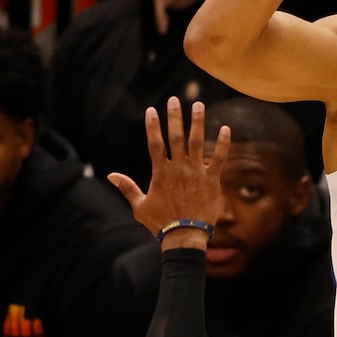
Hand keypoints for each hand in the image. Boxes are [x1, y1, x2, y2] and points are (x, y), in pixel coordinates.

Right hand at [106, 97, 228, 242]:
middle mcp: (179, 169)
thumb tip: (111, 175)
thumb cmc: (161, 224)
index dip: (153, 126)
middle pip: (176, 137)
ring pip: (197, 142)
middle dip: (175, 117)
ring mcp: (196, 173)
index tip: (152, 110)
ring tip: (198, 104)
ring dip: (197, 122)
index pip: (155, 143)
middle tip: (175, 100)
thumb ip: (127, 187)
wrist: (185, 237)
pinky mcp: (212, 180)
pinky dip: (223, 143)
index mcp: (161, 173)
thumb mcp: (140, 206)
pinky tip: (226, 128)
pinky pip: (219, 158)